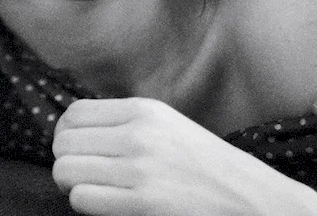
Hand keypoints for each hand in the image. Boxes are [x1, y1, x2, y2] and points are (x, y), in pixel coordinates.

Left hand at [52, 98, 316, 215]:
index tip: (79, 153)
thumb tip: (72, 131)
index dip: (66, 136)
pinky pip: (82, 199)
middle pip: (63, 143)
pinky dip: (86, 205)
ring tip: (97, 192)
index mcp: (143, 109)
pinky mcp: (144, 202)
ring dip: (74, 186)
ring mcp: (141, 168)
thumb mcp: (167, 126)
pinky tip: (109, 207)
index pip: (72, 115)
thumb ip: (125, 123)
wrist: (254, 200)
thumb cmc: (206, 166)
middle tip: (86, 177)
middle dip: (67, 162)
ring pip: (66, 171)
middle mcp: (138, 133)